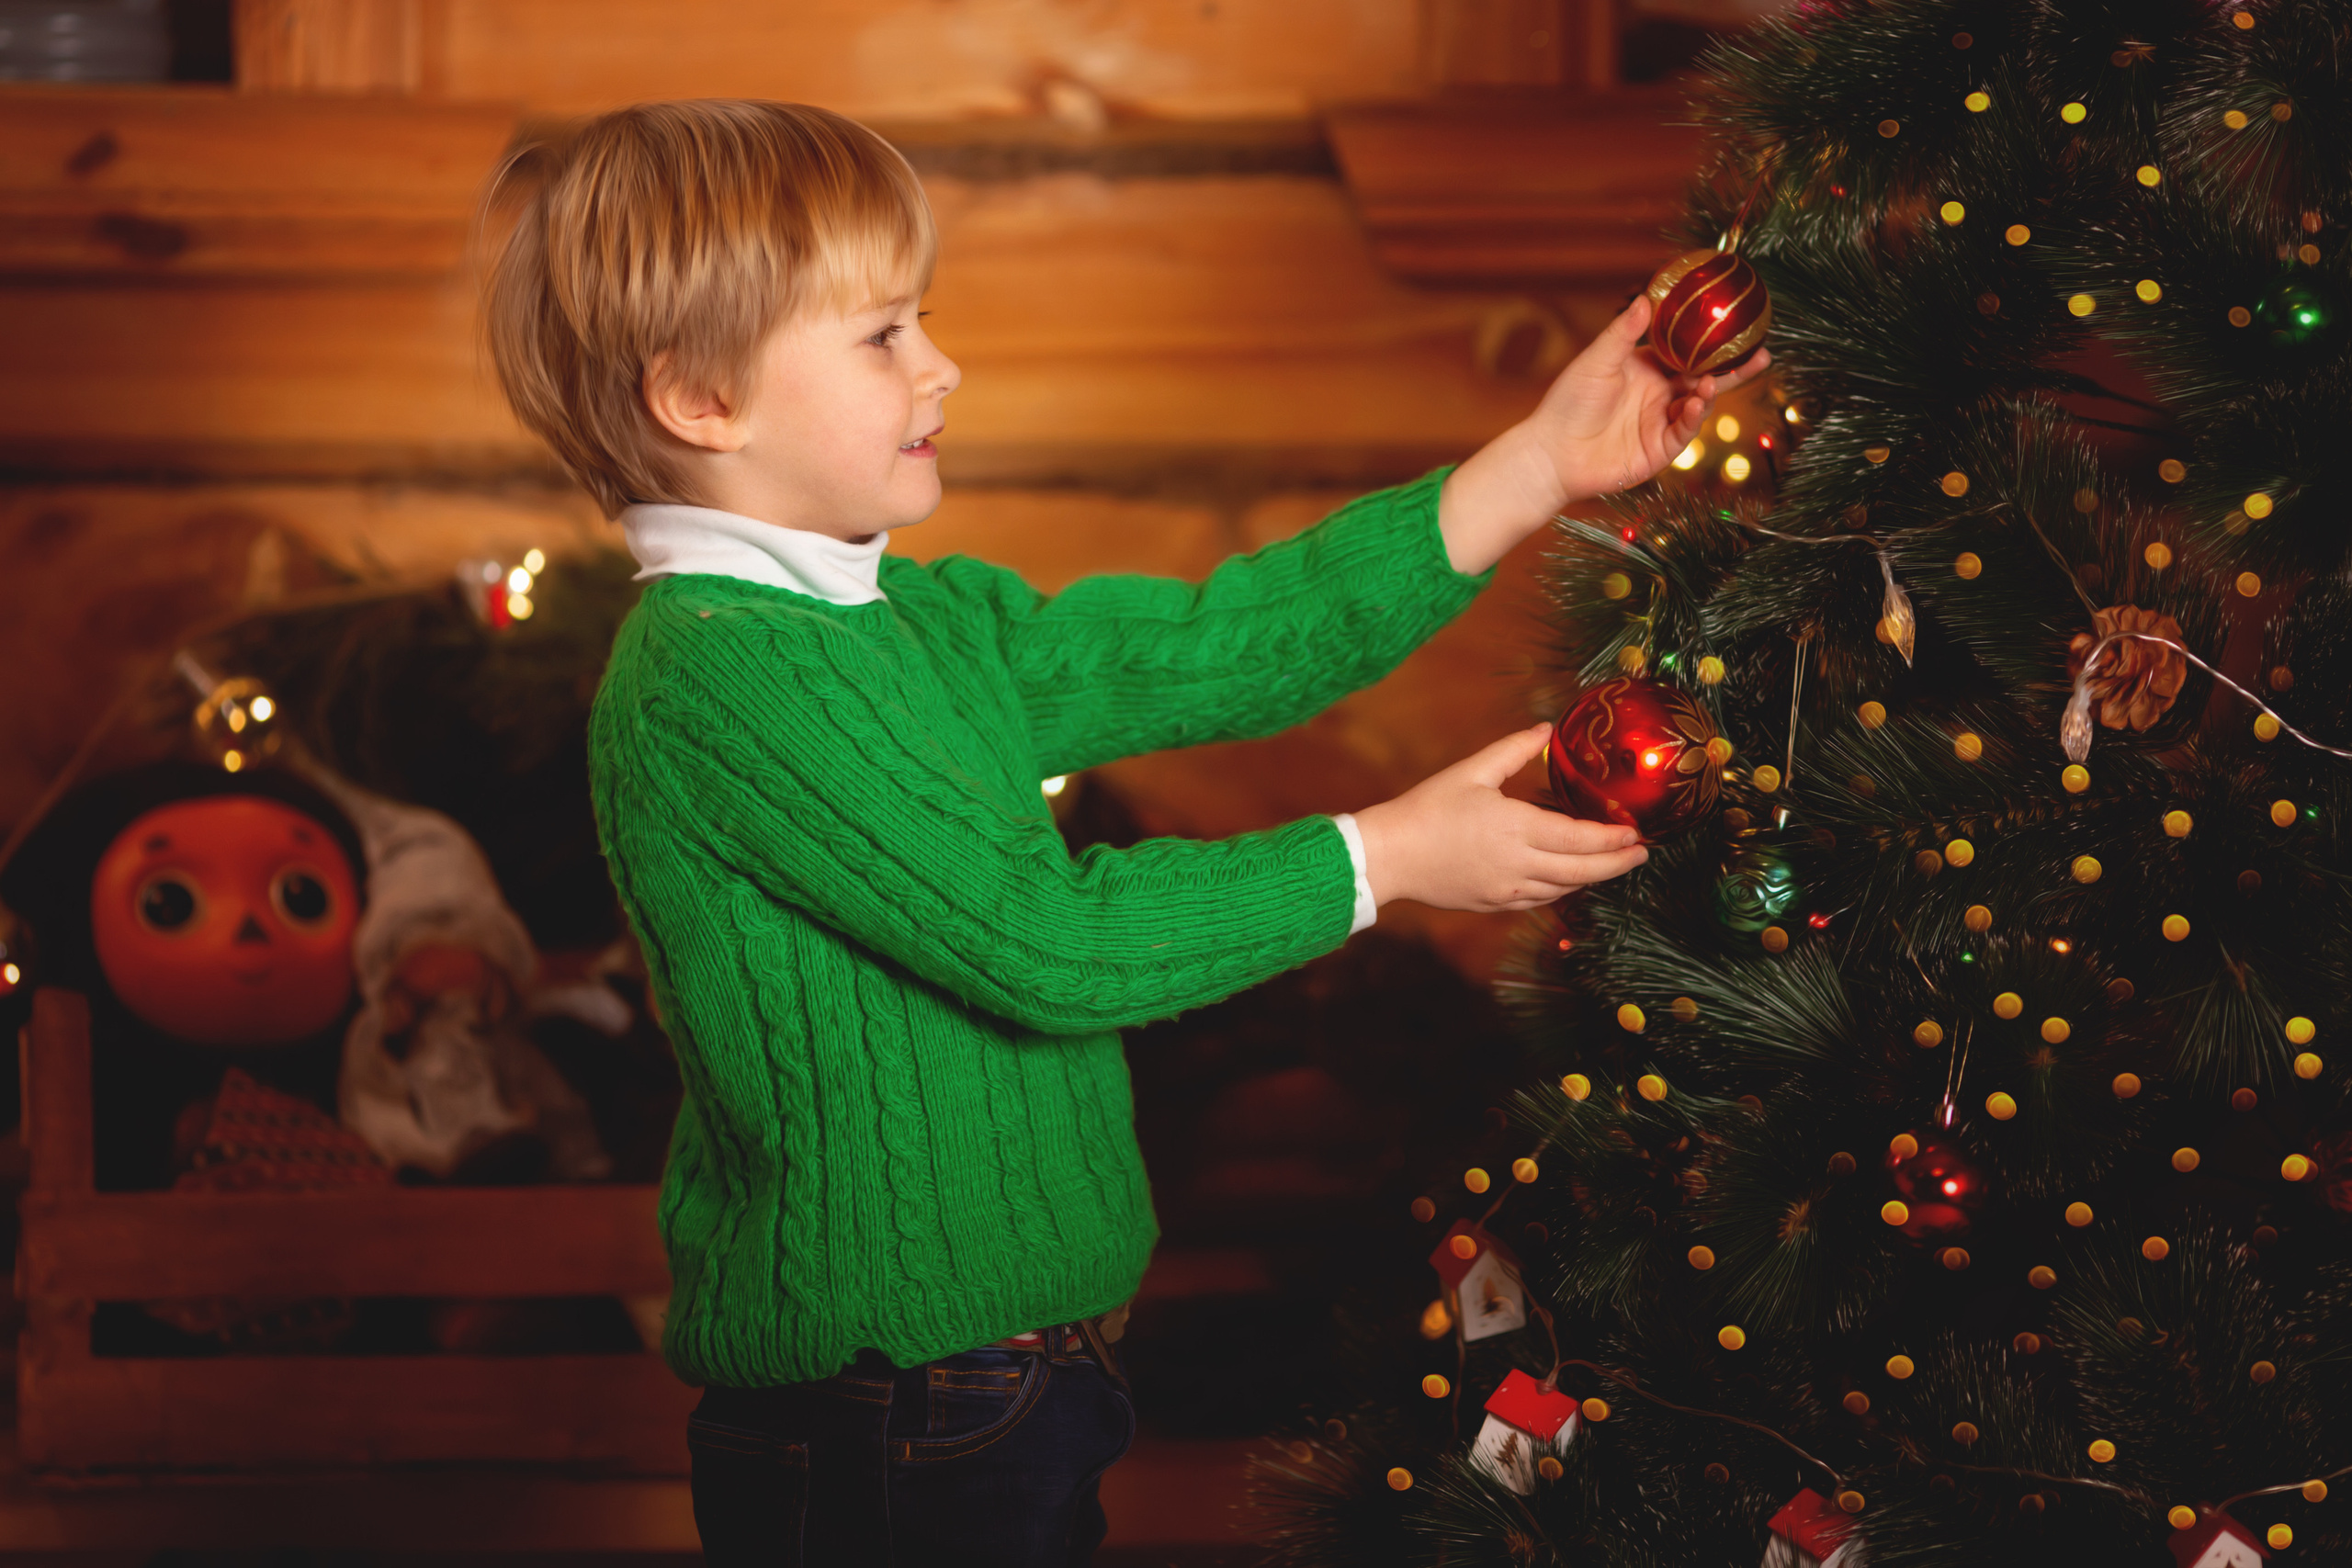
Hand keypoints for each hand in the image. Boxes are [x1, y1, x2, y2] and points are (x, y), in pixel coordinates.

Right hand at [1353, 726, 1648, 912]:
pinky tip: (1567, 878)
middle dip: (1618, 864)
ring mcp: (1507, 889)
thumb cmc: (1426, 809)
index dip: (1613, 838)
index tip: (1636, 831)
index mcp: (1516, 827)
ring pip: (1564, 889)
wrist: (1389, 856)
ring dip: (1592, 877)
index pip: (1580, 838)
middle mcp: (1518, 864)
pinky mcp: (1494, 903)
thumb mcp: (1471, 771)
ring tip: (1611, 863)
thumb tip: (1546, 729)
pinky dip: (1561, 889)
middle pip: (1583, 871)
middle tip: (1641, 854)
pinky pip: (1539, 900)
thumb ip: (1514, 750)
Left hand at [1437, 295, 1770, 574]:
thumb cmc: (1568, 402)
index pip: (1689, 351)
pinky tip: (1695, 405)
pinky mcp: (1660, 450)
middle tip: (1762, 354)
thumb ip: (1624, 333)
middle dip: (1734, 369)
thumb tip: (1648, 297)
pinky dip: (1693, 418)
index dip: (1714, 340)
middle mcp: (1660, 394)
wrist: (1552, 452)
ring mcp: (1662, 422)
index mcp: (1648, 368)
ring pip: (1699, 404)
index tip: (1740, 323)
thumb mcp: (1598, 360)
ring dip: (1709, 392)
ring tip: (1709, 383)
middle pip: (1706, 378)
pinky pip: (1684, 431)